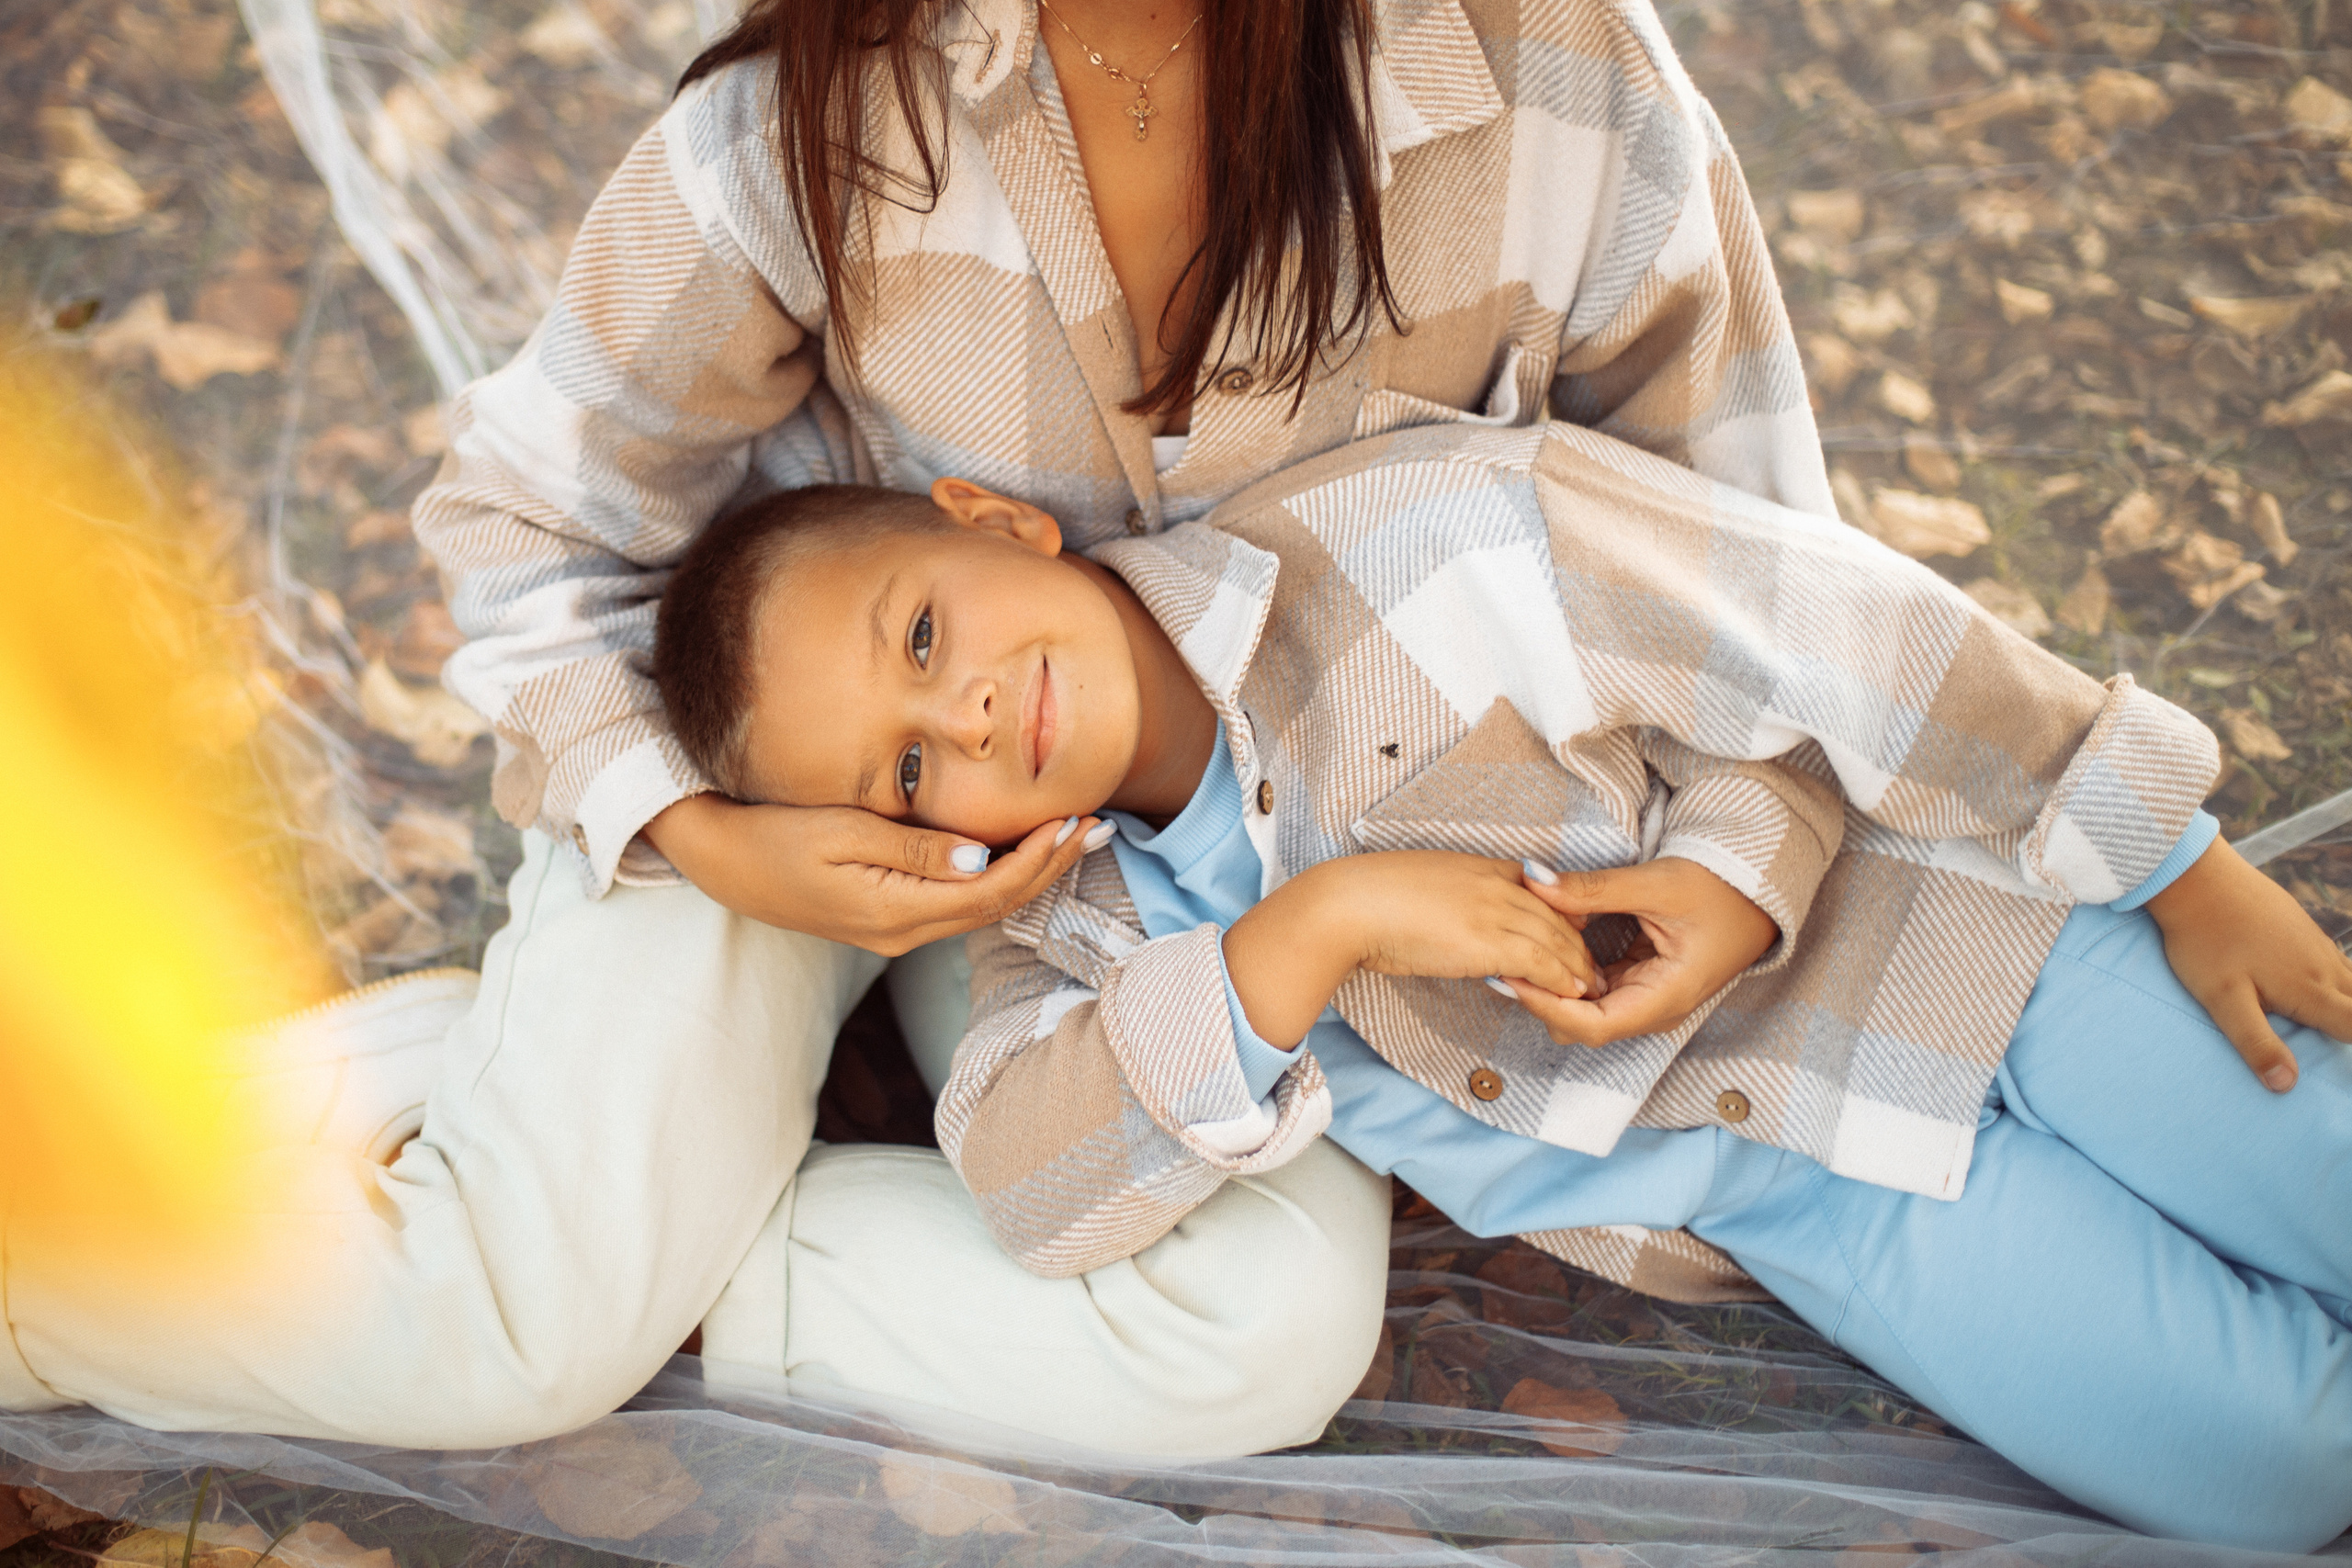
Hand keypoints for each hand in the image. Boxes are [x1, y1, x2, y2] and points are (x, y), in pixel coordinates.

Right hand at [642, 793, 1098, 954]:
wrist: (719, 861)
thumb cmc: (773, 837)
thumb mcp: (841, 834)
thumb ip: (914, 849)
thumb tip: (982, 857)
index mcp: (896, 913)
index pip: (993, 890)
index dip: (1042, 858)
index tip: (1078, 820)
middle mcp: (903, 932)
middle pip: (999, 904)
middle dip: (1053, 866)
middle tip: (1100, 825)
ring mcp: (895, 931)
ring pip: (982, 905)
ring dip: (1032, 871)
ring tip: (1073, 835)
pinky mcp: (887, 918)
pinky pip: (958, 902)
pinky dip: (997, 876)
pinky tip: (1017, 852)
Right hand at [1225, 852, 1598, 1046]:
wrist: (1350, 906)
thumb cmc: (1371, 900)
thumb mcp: (1423, 887)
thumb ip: (1452, 901)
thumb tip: (1454, 925)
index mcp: (1480, 867)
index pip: (1540, 889)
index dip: (1563, 915)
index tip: (1575, 935)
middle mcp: (1495, 883)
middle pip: (1557, 915)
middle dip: (1581, 945)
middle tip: (1596, 970)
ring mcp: (1493, 909)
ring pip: (1555, 938)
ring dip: (1577, 967)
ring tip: (1591, 990)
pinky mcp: (1487, 940)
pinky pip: (1539, 960)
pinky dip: (1559, 979)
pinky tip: (1570, 994)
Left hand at [1500, 857, 1777, 1047]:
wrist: (1757, 887)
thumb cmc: (1721, 889)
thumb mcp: (1655, 885)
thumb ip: (1592, 889)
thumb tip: (1536, 881)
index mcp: (1664, 999)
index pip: (1590, 1025)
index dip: (1545, 1006)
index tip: (1510, 976)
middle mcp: (1654, 1009)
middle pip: (1582, 1024)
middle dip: (1542, 998)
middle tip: (1504, 962)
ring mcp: (1648, 998)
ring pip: (1585, 1009)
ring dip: (1552, 986)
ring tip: (1518, 954)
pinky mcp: (1642, 981)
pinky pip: (1596, 988)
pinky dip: (1569, 972)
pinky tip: (1546, 948)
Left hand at [2143, 837, 2351, 1091]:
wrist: (2195, 877)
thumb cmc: (2204, 942)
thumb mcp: (2221, 999)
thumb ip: (2255, 1041)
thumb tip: (2287, 1085)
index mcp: (2309, 989)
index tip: (2346, 1070)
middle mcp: (2323, 965)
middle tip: (2339, 1038)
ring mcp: (2315, 942)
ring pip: (2351, 980)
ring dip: (2348, 1003)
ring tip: (2334, 1021)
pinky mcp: (2302, 926)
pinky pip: (2333, 960)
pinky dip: (2336, 980)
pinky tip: (2318, 987)